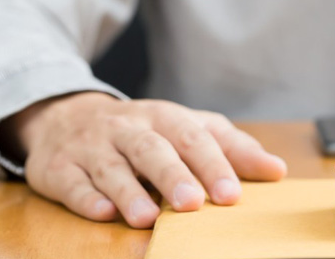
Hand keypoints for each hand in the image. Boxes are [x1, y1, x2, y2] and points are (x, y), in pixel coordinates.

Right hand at [0, 92, 286, 227]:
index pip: (192, 137)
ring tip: (148, 217)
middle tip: (192, 204)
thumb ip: (232, 149)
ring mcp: (90, 147)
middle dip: (172, 176)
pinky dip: (86, 198)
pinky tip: (102, 213)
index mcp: (164, 117)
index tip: (231, 195)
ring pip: (110, 167)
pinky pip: (70, 182)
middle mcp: (126, 128)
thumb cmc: (144, 131)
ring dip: (129, 192)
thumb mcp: (189, 129)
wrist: (66, 117)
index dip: (212, 165)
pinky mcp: (57, 168)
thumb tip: (277, 170)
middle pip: (151, 149)